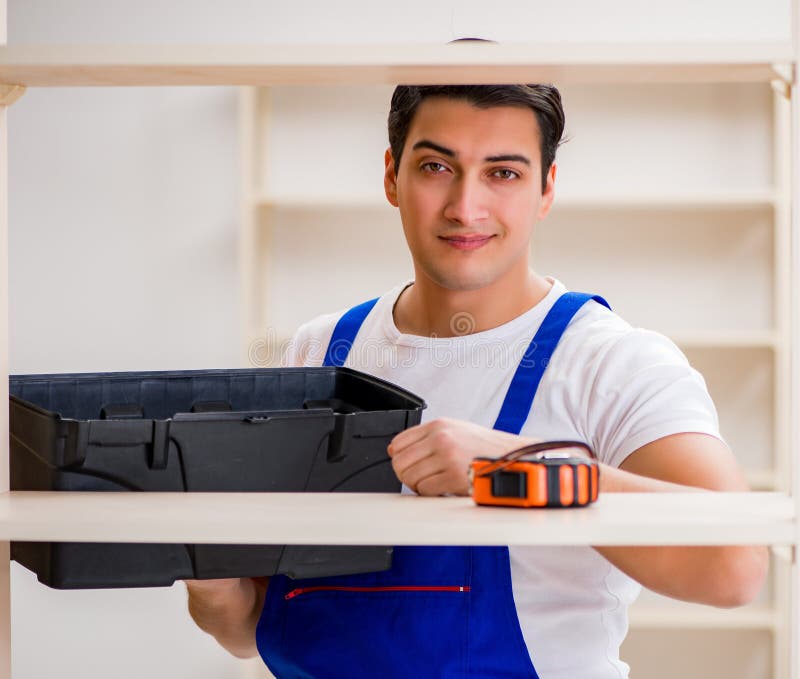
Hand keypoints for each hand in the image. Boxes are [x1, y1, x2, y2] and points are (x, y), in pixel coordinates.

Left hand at [387, 417, 533, 495]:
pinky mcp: (453, 476)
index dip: (398, 458)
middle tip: (419, 479)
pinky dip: (430, 493)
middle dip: (406, 474)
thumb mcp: (455, 430)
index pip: (399, 442)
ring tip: (433, 483)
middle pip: (400, 462)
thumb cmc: (484, 446)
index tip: (406, 465)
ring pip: (410, 477)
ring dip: (418, 485)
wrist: (511, 457)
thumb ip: (427, 437)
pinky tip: (442, 489)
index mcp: (438, 426)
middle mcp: (440, 438)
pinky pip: (425, 490)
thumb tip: (396, 450)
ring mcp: (446, 457)